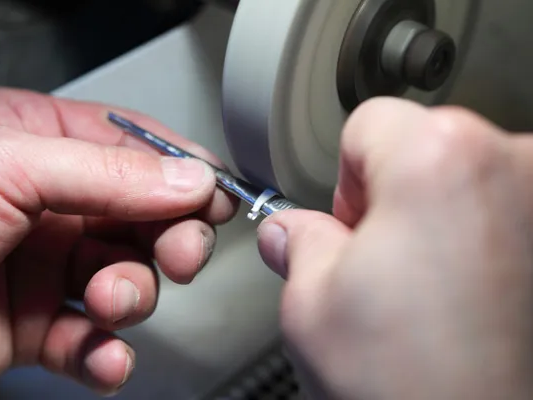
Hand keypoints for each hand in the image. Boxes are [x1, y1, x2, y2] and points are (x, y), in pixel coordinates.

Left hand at [0, 88, 237, 398]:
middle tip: (178, 255)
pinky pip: (93, 339)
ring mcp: (44, 265)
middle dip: (169, 240)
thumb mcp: (10, 169)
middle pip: (144, 217)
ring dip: (131, 296)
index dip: (183, 175)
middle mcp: (48, 202)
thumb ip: (112, 173)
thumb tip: (190, 179)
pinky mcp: (34, 325)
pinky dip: (106, 353)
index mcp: (40, 144)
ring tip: (110, 304)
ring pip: (127, 279)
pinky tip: (102, 356)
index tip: (216, 199)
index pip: (136, 151)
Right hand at [258, 98, 532, 399]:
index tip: (352, 229)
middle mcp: (515, 167)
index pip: (370, 123)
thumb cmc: (412, 390)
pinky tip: (473, 297)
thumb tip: (289, 232)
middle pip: (428, 143)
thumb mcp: (313, 306)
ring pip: (472, 177)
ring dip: (444, 218)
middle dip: (397, 194)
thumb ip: (298, 244)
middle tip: (385, 265)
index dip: (346, 180)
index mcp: (439, 162)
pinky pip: (509, 212)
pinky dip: (487, 239)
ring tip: (432, 290)